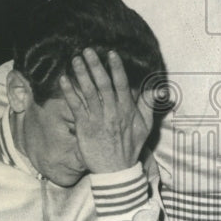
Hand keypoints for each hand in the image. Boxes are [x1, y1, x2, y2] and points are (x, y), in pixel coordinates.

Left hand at [59, 48, 153, 173]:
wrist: (116, 170)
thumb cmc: (130, 146)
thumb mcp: (146, 126)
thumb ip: (148, 105)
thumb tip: (157, 89)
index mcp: (127, 109)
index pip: (122, 84)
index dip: (116, 68)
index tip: (111, 53)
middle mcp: (113, 112)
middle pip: (103, 84)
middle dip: (95, 66)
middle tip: (87, 50)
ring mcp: (98, 119)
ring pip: (89, 92)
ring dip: (81, 75)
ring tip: (75, 60)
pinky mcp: (85, 127)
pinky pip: (76, 107)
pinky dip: (70, 93)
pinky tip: (63, 80)